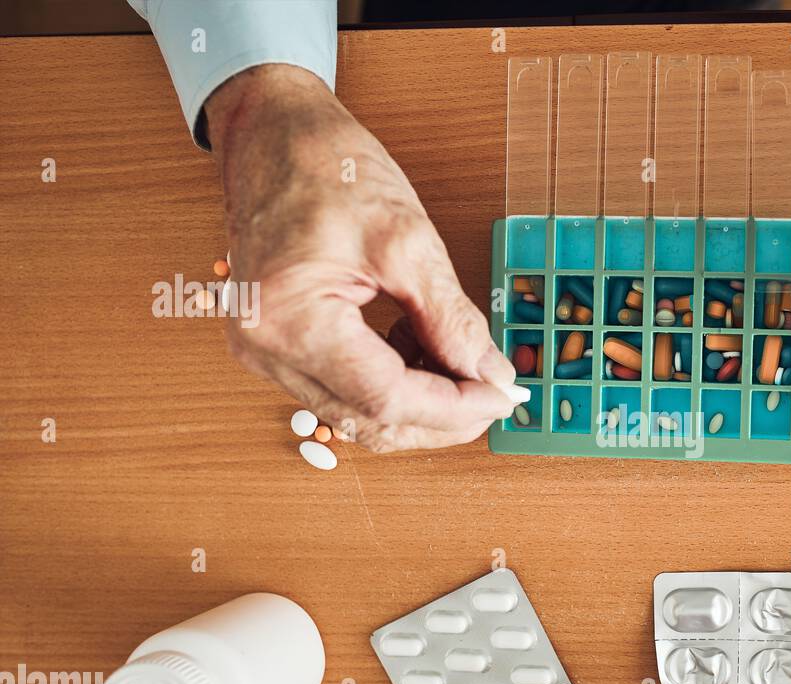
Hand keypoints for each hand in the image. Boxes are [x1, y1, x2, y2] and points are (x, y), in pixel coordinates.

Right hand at [205, 65, 524, 450]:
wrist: (272, 133)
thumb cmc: (325, 167)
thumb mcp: (407, 240)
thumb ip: (452, 319)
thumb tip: (491, 374)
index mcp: (289, 321)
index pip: (387, 398)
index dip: (453, 407)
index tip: (502, 396)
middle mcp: (265, 348)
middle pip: (369, 420)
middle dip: (440, 416)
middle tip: (493, 392)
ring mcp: (265, 351)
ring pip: (357, 412)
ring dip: (418, 400)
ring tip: (461, 360)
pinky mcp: (276, 345)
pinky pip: (342, 388)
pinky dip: (391, 381)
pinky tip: (419, 345)